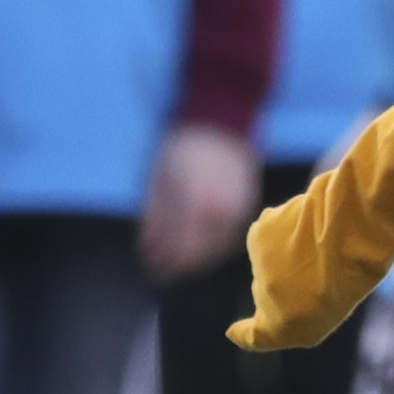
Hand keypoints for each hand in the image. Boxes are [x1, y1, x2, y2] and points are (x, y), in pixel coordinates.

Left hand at [141, 122, 258, 277]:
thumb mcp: (160, 179)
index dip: (163, 262)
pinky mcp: (247, 207)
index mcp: (195, 206)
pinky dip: (215, 246)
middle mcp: (219, 213)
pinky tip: (201, 245)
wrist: (219, 124)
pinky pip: (230, 237)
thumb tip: (147, 247)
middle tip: (163, 269)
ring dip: (198, 259)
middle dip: (179, 265)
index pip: (179, 249)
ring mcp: (236, 211)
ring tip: (181, 261)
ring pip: (217, 250)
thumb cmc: (182, 148)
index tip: (151, 266)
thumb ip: (155, 215)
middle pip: (199, 255)